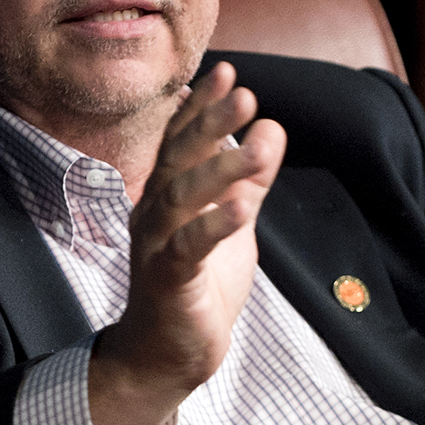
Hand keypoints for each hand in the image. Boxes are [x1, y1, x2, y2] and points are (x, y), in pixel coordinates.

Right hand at [90, 61, 285, 424]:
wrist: (166, 353)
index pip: (181, 139)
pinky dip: (214, 227)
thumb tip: (271, 127)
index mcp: (166, 193)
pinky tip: (241, 209)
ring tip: (257, 145)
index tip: (227, 72)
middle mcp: (153, 211)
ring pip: (183, 197)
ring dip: (220, 169)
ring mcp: (155, 245)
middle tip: (244, 93)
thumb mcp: (232, 221)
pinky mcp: (167, 280)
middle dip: (210, 124)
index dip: (202, 106)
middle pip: (179, 158)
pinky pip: (188, 248)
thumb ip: (249, 178)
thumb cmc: (196, 283)